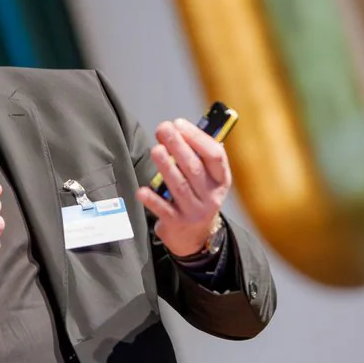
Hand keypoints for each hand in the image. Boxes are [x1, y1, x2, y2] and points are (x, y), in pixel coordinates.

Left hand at [135, 118, 231, 256]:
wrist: (196, 238)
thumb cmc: (198, 197)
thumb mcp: (207, 180)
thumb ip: (198, 156)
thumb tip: (179, 128)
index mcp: (221, 180)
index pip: (215, 156)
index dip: (198, 138)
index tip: (179, 123)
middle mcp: (211, 196)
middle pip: (194, 168)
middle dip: (178, 146)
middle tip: (163, 129)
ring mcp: (194, 212)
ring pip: (179, 186)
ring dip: (166, 167)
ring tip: (156, 150)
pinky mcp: (177, 224)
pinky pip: (163, 209)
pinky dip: (152, 199)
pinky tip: (142, 190)